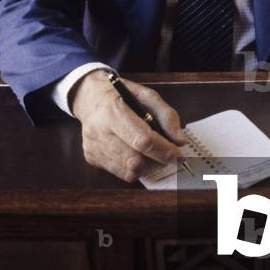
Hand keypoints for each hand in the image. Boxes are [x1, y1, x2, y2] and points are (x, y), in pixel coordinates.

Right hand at [70, 70, 188, 182]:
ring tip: (150, 152)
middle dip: (156, 160)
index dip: (163, 150)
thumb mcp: (146, 95)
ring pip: (129, 170)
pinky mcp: (91, 157)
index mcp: (113, 111)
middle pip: (135, 160)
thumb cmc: (121, 95)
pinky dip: (133, 167)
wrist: (89, 96)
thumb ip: (167, 115)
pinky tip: (133, 153)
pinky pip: (120, 173)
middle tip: (166, 154)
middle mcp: (99, 131)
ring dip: (146, 165)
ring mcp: (93, 146)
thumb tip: (180, 141)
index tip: (178, 154)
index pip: (142, 140)